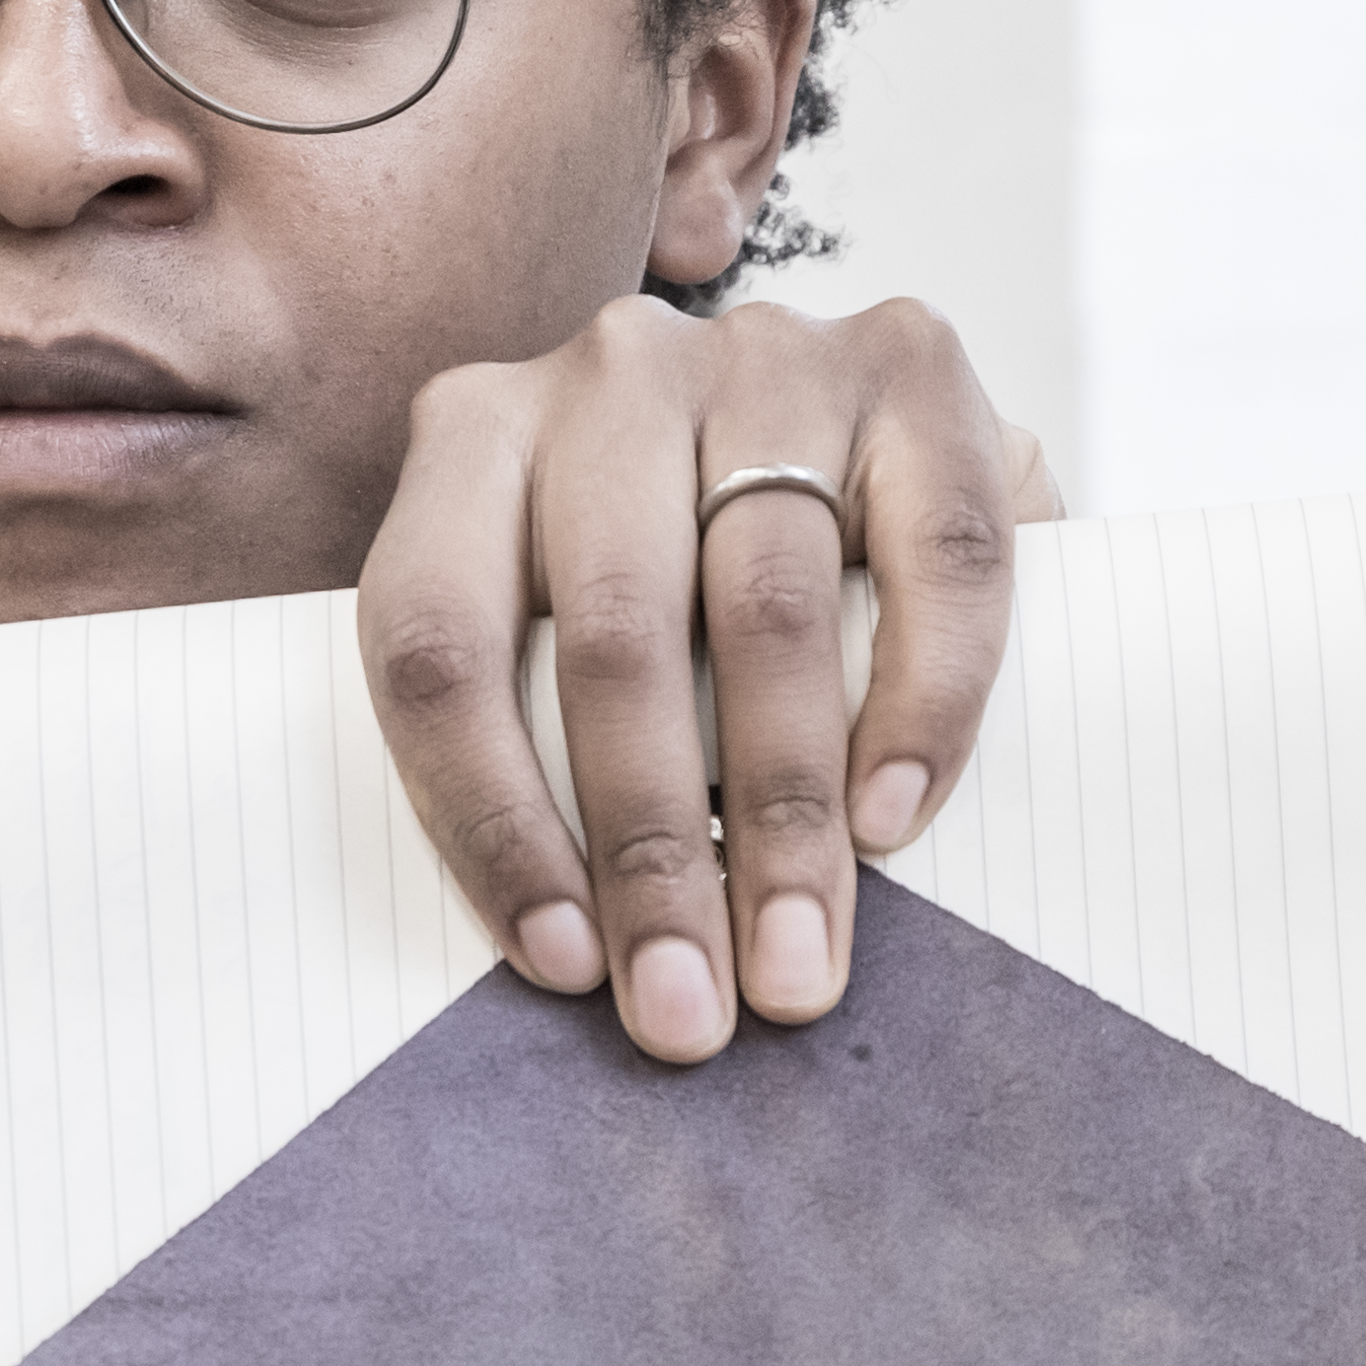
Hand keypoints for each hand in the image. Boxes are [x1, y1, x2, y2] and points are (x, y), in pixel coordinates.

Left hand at [361, 294, 1053, 1061]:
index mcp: (474, 434)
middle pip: (610, 639)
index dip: (490, 818)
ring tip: (797, 964)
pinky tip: (895, 819)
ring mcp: (767, 355)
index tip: (562, 966)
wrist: (874, 430)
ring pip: (764, 608)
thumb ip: (541, 727)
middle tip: (691, 1011)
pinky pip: (931, 557)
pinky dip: (919, 703)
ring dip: (783, 816)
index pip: (435, 643)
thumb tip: (566, 956)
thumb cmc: (690, 573)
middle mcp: (611, 373)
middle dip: (654, 854)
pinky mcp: (917, 364)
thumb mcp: (574, 618)